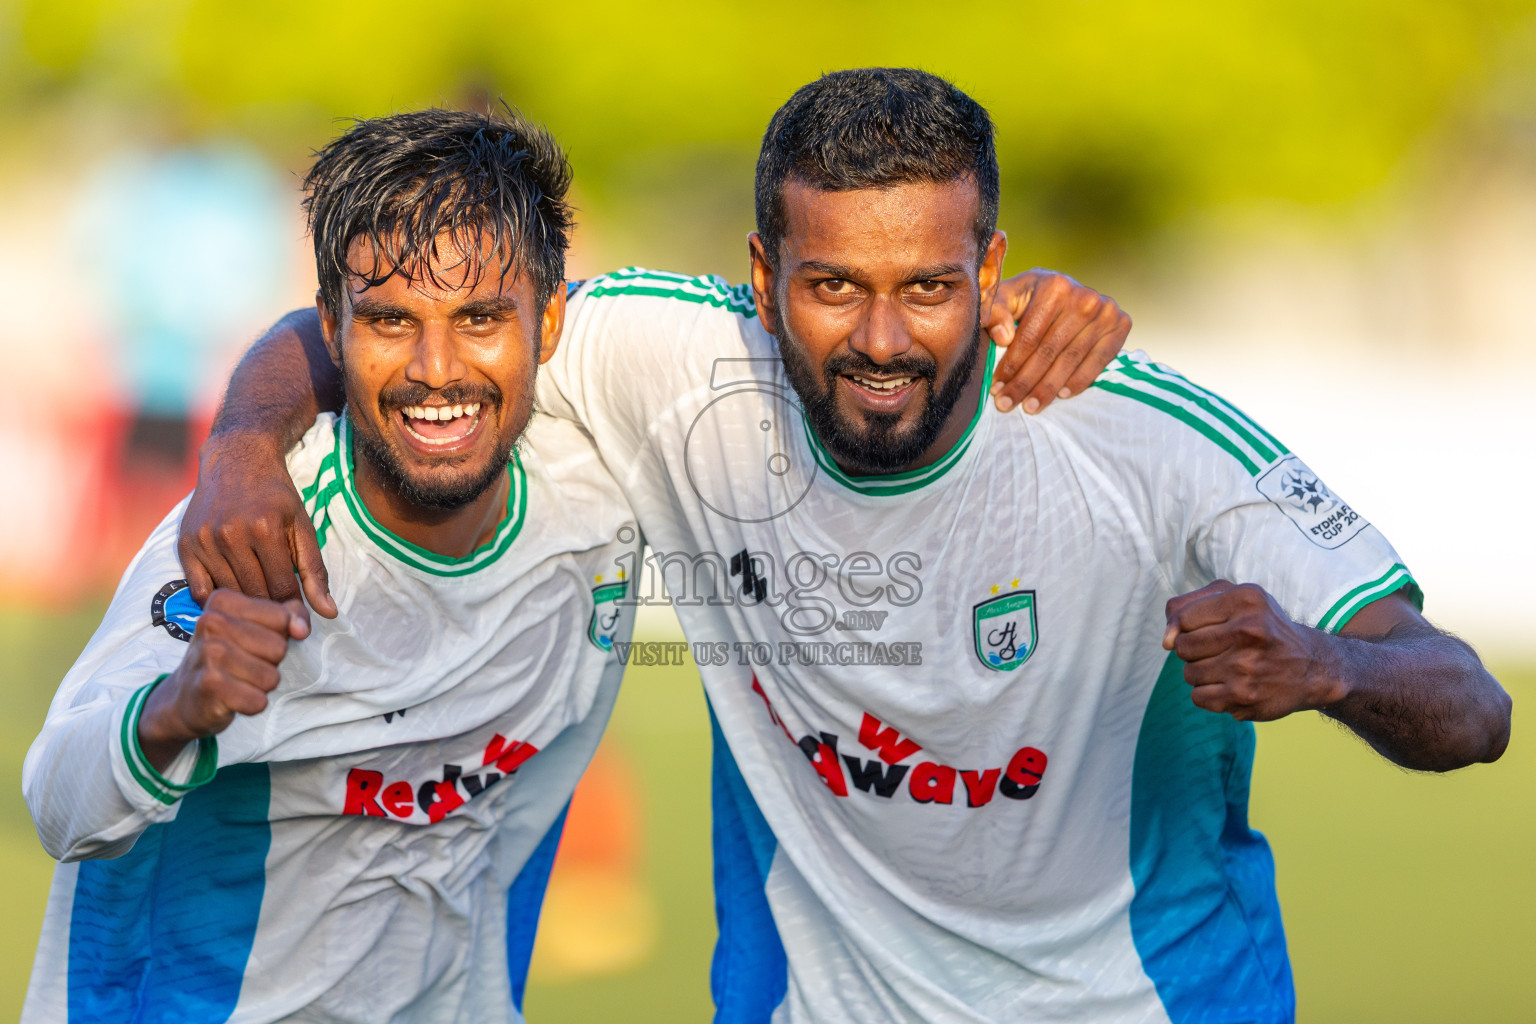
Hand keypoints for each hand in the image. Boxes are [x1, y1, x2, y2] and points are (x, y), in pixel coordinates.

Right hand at [137, 590, 309, 770]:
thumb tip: (301, 629)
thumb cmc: (229, 657)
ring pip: (271, 676)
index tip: (253, 642)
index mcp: (223, 601)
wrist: (186, 697)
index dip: (278, 636)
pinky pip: (258, 701)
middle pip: (279, 648)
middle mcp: (212, 622)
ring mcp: (208, 653)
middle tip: (242, 665)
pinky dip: (251, 704)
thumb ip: (287, 616)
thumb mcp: (255, 627)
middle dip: (269, 663)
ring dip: (260, 686)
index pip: (283, 618)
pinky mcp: (210, 685)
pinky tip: (232, 698)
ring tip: (237, 680)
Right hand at [179, 436, 336, 617]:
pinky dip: (217, 599)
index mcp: (265, 529)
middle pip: (255, 594)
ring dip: (246, 607)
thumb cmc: (276, 495)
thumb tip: (328, 613)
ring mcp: (205, 540)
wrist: (237, 460)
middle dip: (271, 611)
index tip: (300, 624)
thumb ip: (315, 570)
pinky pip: (199, 590)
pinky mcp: (185, 544)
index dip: (294, 610)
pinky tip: (233, 599)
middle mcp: (230, 534)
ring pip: (230, 593)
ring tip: (260, 612)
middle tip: (281, 623)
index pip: (283, 588)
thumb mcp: (302, 526)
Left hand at [984, 269, 1130, 413]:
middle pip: (1050, 351)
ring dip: (1048, 388)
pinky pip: (1099, 361)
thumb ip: (995, 311)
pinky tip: (1062, 395)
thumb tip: (1002, 337)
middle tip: (1007, 404)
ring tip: (1031, 407)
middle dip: (1025, 382)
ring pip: (1071, 360)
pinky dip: (1081, 380)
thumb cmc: (1030, 297)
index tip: (995, 388)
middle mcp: (1084, 297)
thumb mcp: (1008, 296)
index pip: (1030, 336)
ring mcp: (1106, 311)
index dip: (1011, 365)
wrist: (1065, 289)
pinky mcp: (1121, 324)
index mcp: (1055, 286)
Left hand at [1162, 581, 1345, 720]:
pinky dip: (1209, 693)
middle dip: (1193, 650)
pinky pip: (1198, 697)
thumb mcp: (1234, 598)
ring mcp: (1247, 668)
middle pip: (1182, 647)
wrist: (1311, 667)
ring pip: (1188, 674)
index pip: (1182, 617)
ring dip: (1201, 673)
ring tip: (1228, 667)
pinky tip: (1232, 684)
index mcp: (1245, 600)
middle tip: (1219, 649)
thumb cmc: (1262, 627)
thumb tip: (1165, 639)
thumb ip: (1187, 606)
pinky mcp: (1245, 698)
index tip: (1205, 630)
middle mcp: (1248, 631)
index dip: (1186, 627)